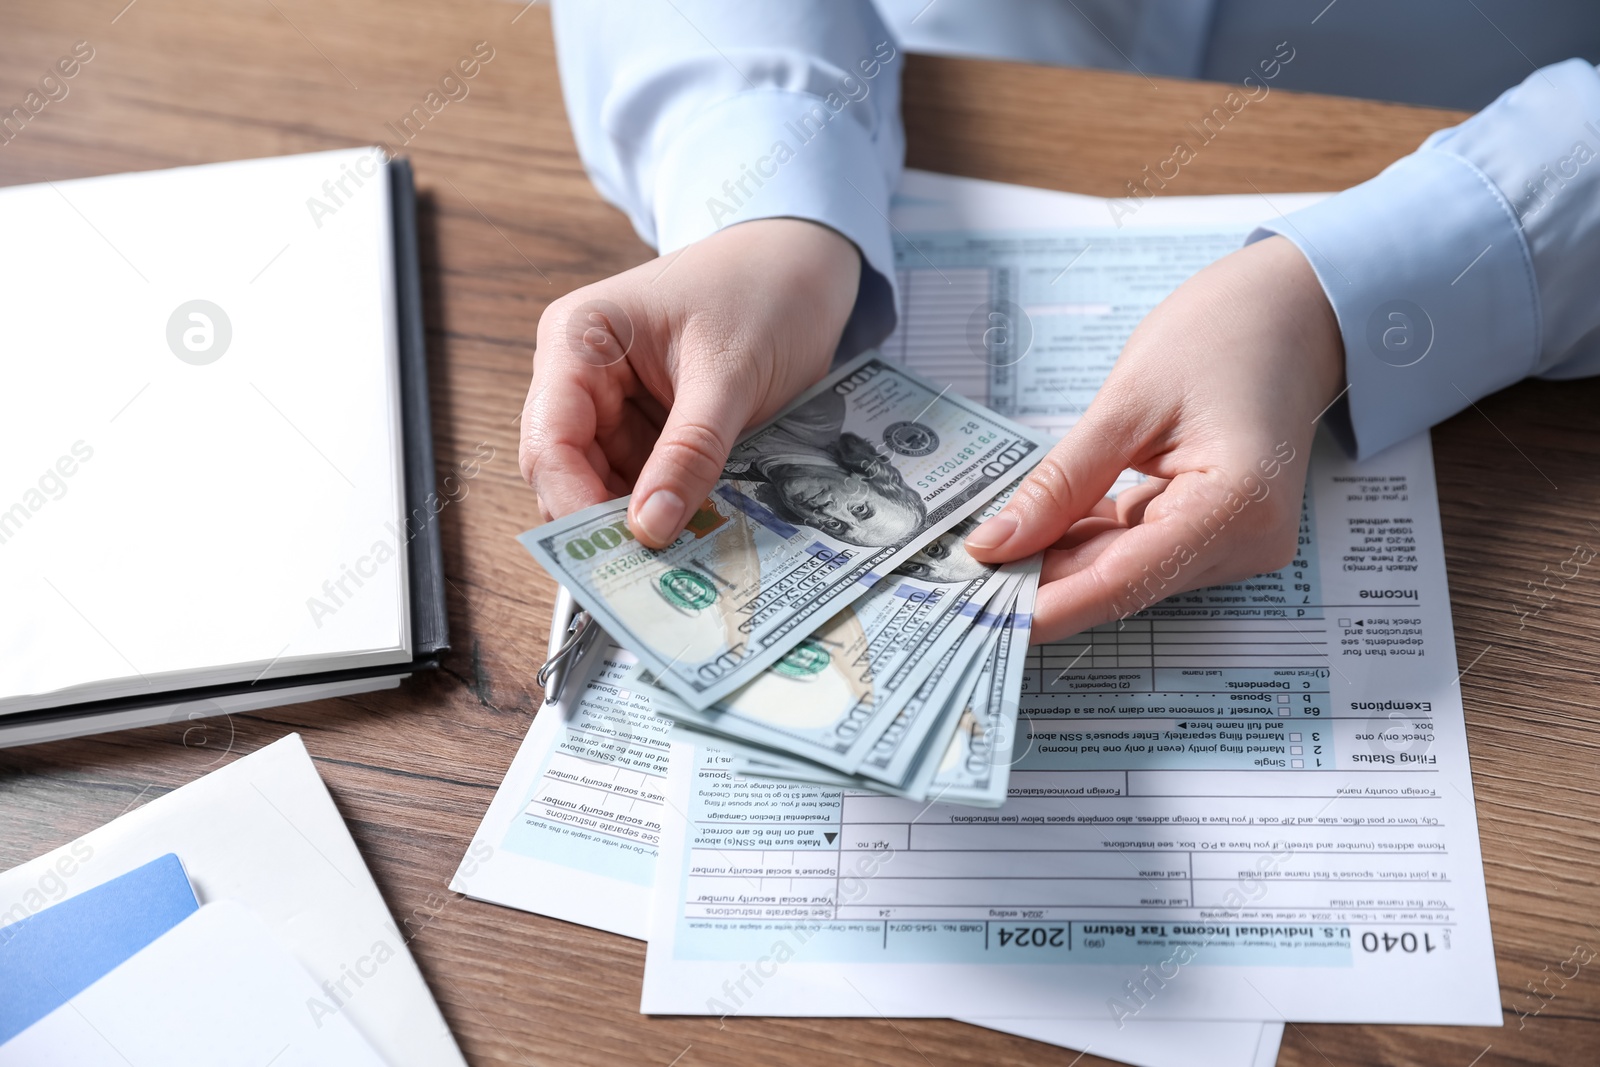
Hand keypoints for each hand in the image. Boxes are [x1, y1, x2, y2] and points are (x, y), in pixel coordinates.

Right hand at [519, 218, 860, 546]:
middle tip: (652, 572)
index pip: (549, 439)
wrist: (803, 262)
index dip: (573, 503)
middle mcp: (583, 375)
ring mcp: (616, 405)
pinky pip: (647, 482)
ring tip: (685, 558)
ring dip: (641, 522)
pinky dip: (668, 509)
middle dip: (606, 521)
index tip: (616, 553)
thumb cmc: (762, 288)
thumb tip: (651, 528)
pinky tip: (698, 532)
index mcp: (578, 340)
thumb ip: (690, 452)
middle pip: (568, 472)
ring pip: (607, 486)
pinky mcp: (652, 427)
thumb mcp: (730, 374)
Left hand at [963, 236, 1345, 642]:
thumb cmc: (1224, 334)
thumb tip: (997, 543)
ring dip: (1060, 562)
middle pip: (1123, 582)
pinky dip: (1089, 540)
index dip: (1047, 606)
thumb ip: (1061, 483)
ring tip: (990, 549)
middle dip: (1042, 584)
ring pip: (1127, 570)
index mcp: (1236, 506)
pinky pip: (1142, 549)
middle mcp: (1248, 541)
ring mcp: (1239, 541)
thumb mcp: (1126, 404)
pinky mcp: (1221, 531)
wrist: (1294, 310)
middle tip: (963, 582)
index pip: (1123, 580)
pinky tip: (1039, 530)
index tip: (983, 618)